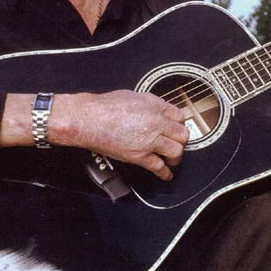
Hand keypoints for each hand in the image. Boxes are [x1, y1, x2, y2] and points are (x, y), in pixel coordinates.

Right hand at [49, 90, 188, 179]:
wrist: (88, 119)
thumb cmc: (105, 106)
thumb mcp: (134, 96)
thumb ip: (150, 104)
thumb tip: (158, 111)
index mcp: (155, 106)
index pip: (179, 116)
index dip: (179, 124)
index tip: (177, 128)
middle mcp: (155, 123)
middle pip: (182, 134)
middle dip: (181, 140)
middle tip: (177, 143)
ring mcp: (149, 140)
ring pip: (176, 151)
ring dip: (176, 156)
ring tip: (172, 158)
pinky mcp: (139, 155)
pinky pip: (159, 167)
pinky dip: (165, 173)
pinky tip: (166, 174)